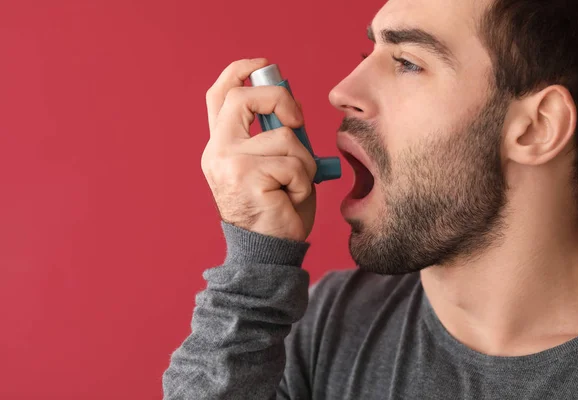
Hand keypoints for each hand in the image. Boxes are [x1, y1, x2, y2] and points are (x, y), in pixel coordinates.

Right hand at [201, 58, 316, 241]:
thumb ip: (272, 135)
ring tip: (294, 185)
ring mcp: (229, 165)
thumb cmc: (275, 208)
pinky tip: (292, 198)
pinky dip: (304, 181)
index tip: (265, 66)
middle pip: (243, 98)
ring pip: (284, 138)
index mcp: (221, 146)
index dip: (240, 71)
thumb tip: (290, 109)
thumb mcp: (271, 164)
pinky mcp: (247, 179)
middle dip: (280, 100)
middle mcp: (217, 152)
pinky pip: (293, 164)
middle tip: (297, 121)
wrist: (267, 253)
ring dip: (302, 162)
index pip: (220, 95)